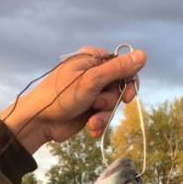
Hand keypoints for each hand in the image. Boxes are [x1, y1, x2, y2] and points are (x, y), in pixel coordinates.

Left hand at [0, 45, 146, 152]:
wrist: (39, 122)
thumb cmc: (60, 96)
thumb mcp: (92, 81)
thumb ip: (118, 69)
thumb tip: (143, 55)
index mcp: (92, 59)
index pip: (122, 65)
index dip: (128, 81)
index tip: (129, 96)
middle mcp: (92, 74)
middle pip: (119, 86)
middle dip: (111, 100)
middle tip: (100, 104)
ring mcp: (90, 93)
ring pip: (112, 104)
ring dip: (104, 115)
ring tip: (91, 120)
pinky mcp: (88, 110)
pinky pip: (103, 116)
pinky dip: (99, 123)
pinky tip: (90, 129)